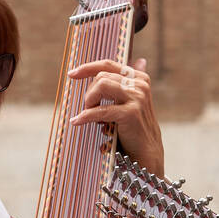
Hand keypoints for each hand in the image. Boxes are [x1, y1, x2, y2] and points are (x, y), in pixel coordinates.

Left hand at [67, 56, 164, 176]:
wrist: (147, 153)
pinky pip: (100, 110)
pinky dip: (86, 116)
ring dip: (89, 101)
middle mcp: (140, 84)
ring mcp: (137, 97)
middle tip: (87, 109)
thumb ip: (122, 85)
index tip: (72, 74)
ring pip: (101, 85)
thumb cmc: (133, 129)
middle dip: (89, 93)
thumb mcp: (128, 103)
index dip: (87, 68)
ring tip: (87, 115)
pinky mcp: (130, 113)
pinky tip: (77, 121)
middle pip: (101, 77)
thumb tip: (126, 64)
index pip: (108, 64)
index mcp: (139, 78)